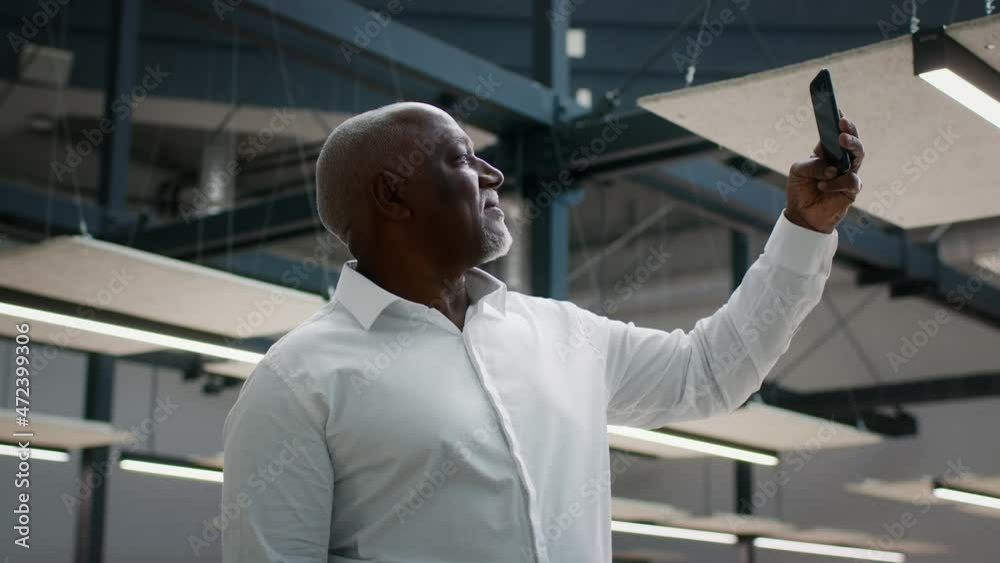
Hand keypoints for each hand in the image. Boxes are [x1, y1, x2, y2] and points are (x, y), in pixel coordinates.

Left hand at [785, 111, 864, 233]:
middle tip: (842, 123)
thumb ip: (812, 165)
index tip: (837, 109)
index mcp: (827, 152)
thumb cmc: (800, 190)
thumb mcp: (798, 171)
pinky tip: (823, 185)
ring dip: (852, 146)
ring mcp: (848, 174)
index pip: (835, 133)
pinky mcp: (852, 190)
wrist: (803, 216)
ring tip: (841, 139)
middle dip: (850, 129)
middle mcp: (841, 160)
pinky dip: (836, 182)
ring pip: (859, 155)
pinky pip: (851, 180)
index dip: (838, 120)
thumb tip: (831, 168)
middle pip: (853, 141)